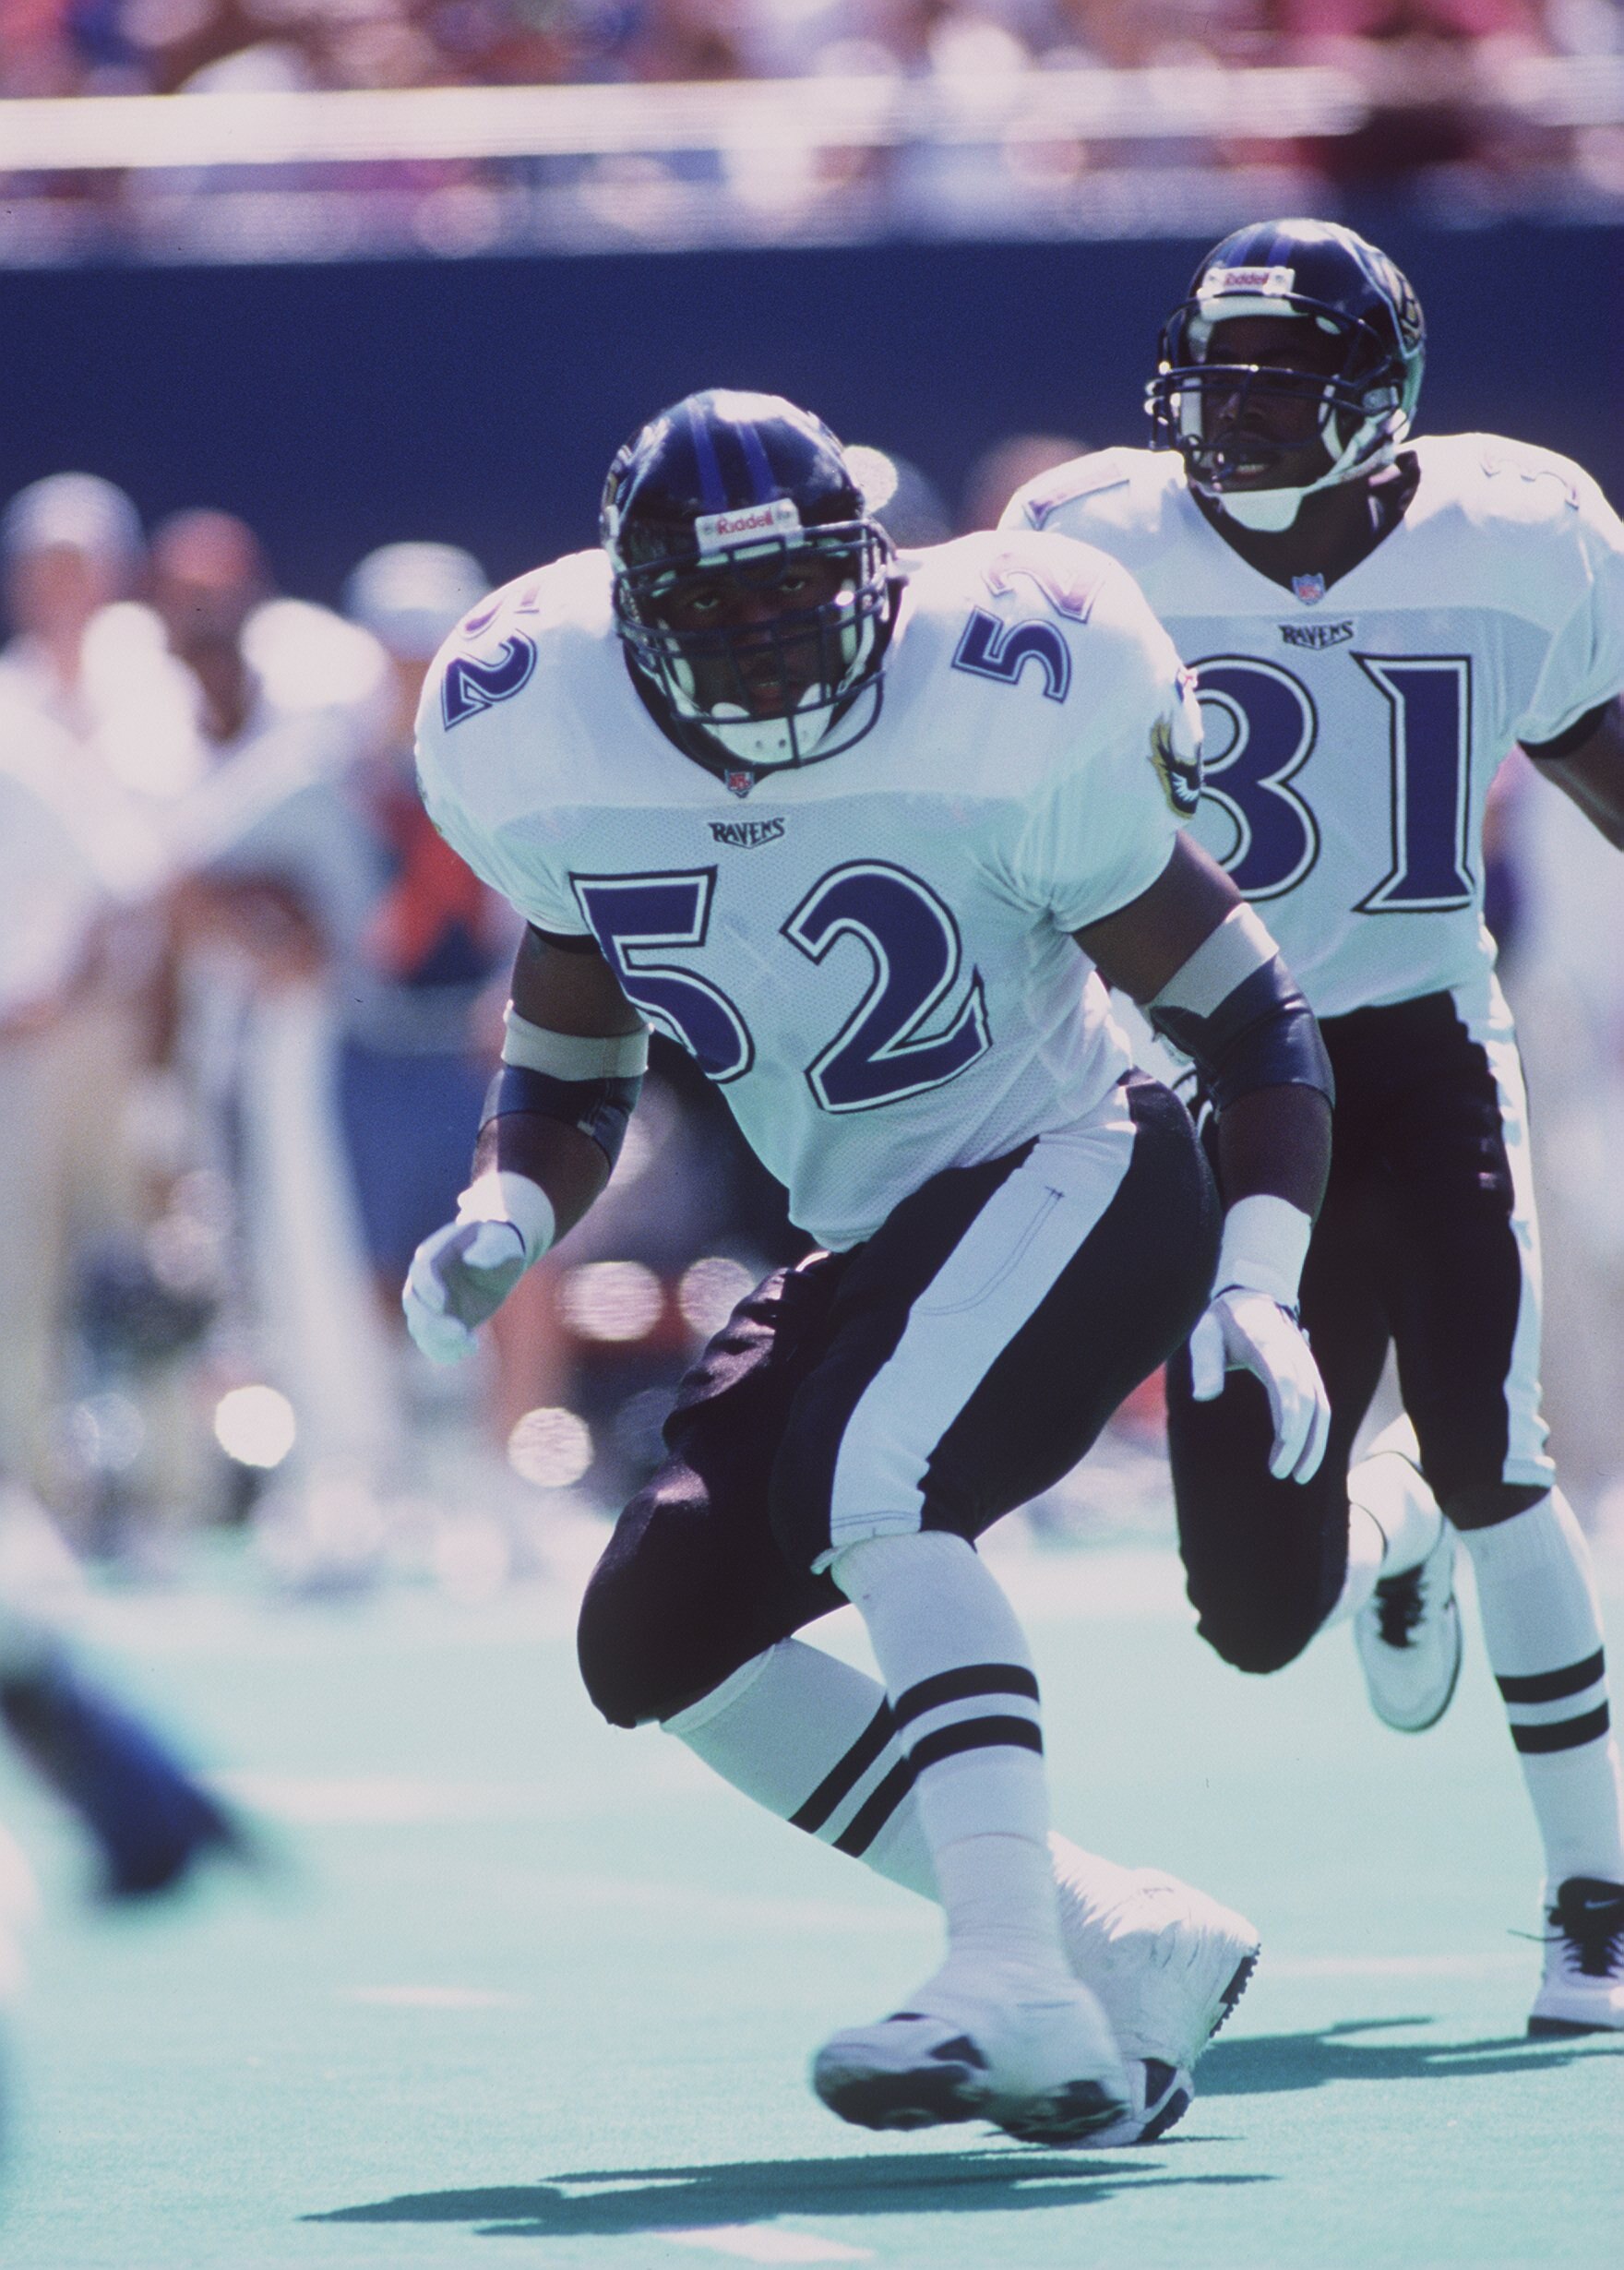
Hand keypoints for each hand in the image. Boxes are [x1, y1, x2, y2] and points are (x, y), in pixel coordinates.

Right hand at [402, 1218, 527, 1363]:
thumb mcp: (501, 1239)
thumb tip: (472, 1260)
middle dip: (432, 1323)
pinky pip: (432, 1343)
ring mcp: (431, 1303)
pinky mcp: (442, 1322)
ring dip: (440, 1342)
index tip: (443, 1304)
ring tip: (470, 1346)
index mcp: (435, 1253)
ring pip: (420, 1328)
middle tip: (461, 1333)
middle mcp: (426, 1280)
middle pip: (414, 1305)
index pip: (421, 1272)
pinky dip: (445, 1352)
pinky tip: (469, 1349)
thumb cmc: (501, 1241)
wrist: (500, 1256)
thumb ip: (490, 1248)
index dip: (428, 1288)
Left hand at [1189, 1286, 1330, 1483]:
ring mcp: (1306, 1364)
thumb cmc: (1221, 1321)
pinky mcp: (1309, 1375)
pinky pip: (1320, 1408)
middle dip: (1300, 1440)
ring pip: (1322, 1408)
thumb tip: (1202, 1397)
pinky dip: (1314, 1434)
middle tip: (1282, 1473)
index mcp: (1268, 1344)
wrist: (1249, 1297)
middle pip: (1308, 1401)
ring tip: (1297, 1476)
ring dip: (1314, 1444)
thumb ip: (1204, 1363)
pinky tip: (1298, 1457)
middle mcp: (1295, 1354)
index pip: (1285, 1381)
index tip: (1284, 1443)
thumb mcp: (1204, 1333)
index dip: (1289, 1412)